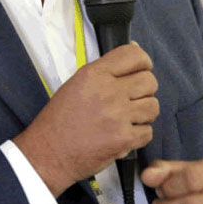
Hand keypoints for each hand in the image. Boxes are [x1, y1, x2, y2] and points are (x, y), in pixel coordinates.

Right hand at [14, 43, 158, 197]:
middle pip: (149, 81)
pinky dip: (139, 134)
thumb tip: (134, 51)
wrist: (49, 152)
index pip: (134, 55)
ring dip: (144, 113)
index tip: (142, 69)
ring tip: (128, 118)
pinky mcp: (123, 139)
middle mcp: (108, 91)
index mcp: (94, 74)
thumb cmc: (61, 118)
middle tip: (133, 99)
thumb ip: (105, 70)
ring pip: (153, 106)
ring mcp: (117, 116)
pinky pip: (148, 131)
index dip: (144, 62)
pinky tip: (124, 134)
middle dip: (146, 90)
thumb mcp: (78, 83)